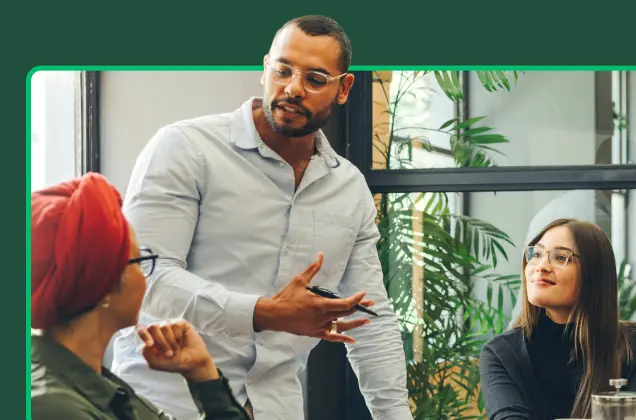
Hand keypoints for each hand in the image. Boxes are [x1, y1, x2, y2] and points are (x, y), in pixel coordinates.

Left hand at [137, 319, 218, 381]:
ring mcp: (170, 325)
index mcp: (150, 338)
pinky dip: (179, 337)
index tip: (150, 344)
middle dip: (161, 342)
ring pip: (164, 327)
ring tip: (176, 349)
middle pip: (152, 327)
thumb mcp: (157, 363)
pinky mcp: (181, 323)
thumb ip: (147, 354)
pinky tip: (182, 342)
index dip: (143, 334)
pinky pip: (176, 325)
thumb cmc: (174, 362)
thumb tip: (146, 343)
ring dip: (171, 342)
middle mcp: (159, 330)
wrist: (192, 363)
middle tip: (169, 353)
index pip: (141, 329)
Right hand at [253, 252, 373, 343]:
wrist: (274, 315)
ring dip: (355, 323)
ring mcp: (319, 327)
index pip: (344, 304)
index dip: (356, 300)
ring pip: (342, 327)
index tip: (363, 294)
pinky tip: (352, 340)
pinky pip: (332, 337)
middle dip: (360, 308)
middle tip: (370, 303)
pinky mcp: (314, 333)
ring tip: (367, 320)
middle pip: (346, 313)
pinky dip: (342, 338)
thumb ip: (313, 268)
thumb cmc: (286, 297)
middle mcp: (322, 317)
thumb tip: (321, 255)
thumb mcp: (300, 280)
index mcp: (320, 304)